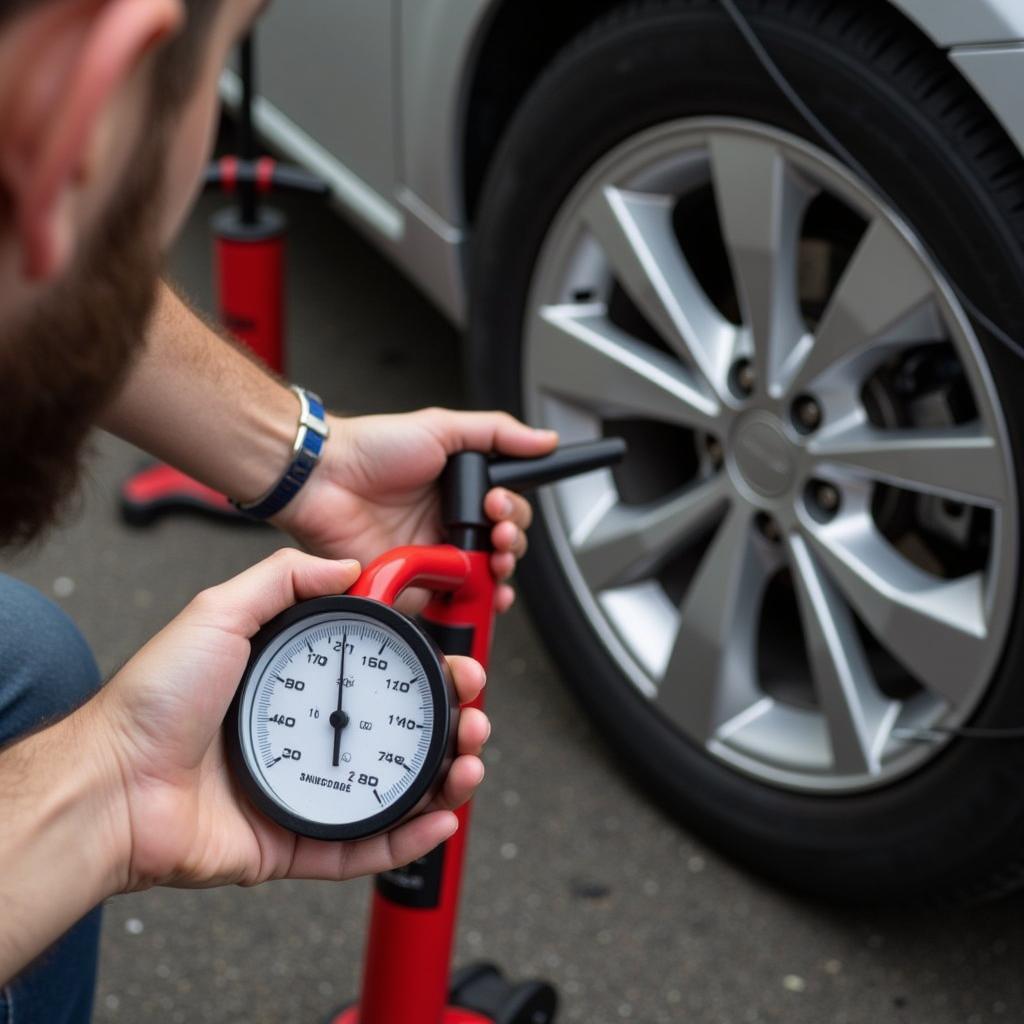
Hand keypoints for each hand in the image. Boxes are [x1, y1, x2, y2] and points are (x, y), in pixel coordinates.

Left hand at [97, 550, 489, 891]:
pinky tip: (441, 818)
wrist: (110, 784)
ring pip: (393, 789)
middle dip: (451, 726)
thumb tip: (345, 565)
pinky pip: (362, 844)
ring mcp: (304, 789)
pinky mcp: (293, 840)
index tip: (458, 665)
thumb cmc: (152, 702)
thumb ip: (282, 578)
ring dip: (444, 780)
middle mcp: (307, 736)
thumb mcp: (219, 613)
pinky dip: (408, 838)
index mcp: (296, 686)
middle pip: (399, 734)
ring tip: (471, 764)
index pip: (380, 677)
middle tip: (475, 717)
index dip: (427, 672)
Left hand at [274, 409, 557, 612]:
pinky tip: (488, 594)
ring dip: (502, 571)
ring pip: (486, 577)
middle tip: (496, 528)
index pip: (507, 509)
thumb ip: (497, 433)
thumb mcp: (441, 428)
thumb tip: (544, 440)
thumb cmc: (371, 450)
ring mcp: (435, 557)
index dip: (514, 512)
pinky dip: (478, 604)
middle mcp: (450, 525)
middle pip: (503, 545)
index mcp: (458, 492)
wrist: (323, 480)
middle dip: (512, 540)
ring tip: (494, 557)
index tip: (501, 504)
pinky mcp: (417, 584)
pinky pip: (455, 603)